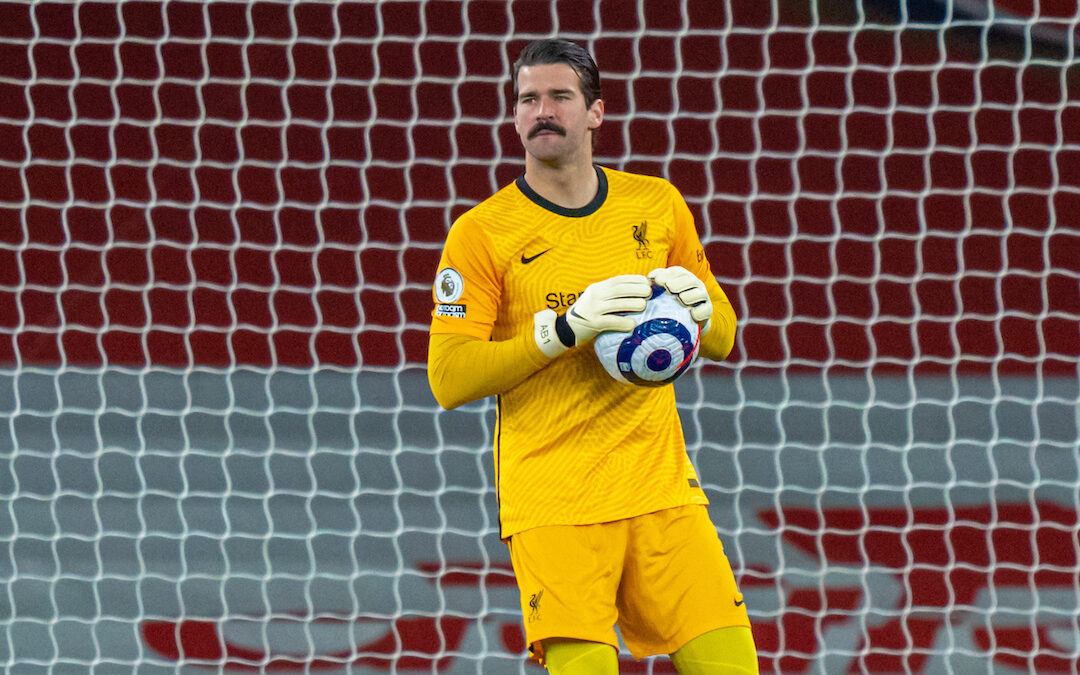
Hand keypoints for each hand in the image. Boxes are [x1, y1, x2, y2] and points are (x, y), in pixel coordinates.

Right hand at [533, 274, 650, 356]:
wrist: (567, 328)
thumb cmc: (589, 313)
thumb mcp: (597, 299)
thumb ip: (612, 294)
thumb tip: (637, 291)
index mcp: (597, 288)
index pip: (617, 280)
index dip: (633, 279)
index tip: (646, 281)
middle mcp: (594, 296)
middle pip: (618, 290)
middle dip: (636, 289)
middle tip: (649, 293)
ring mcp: (593, 309)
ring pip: (616, 304)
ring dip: (632, 304)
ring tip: (644, 305)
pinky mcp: (593, 323)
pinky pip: (611, 322)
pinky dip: (623, 323)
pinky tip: (633, 324)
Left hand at [648, 266, 711, 324]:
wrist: (685, 322)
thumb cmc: (669, 304)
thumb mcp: (662, 292)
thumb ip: (656, 282)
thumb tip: (650, 277)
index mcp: (683, 277)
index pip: (677, 272)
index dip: (667, 274)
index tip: (657, 280)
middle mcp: (695, 285)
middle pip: (690, 280)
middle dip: (679, 283)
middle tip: (668, 288)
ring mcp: (703, 297)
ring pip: (700, 293)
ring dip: (689, 295)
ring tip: (680, 299)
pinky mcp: (707, 310)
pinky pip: (706, 309)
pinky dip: (699, 311)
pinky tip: (691, 314)